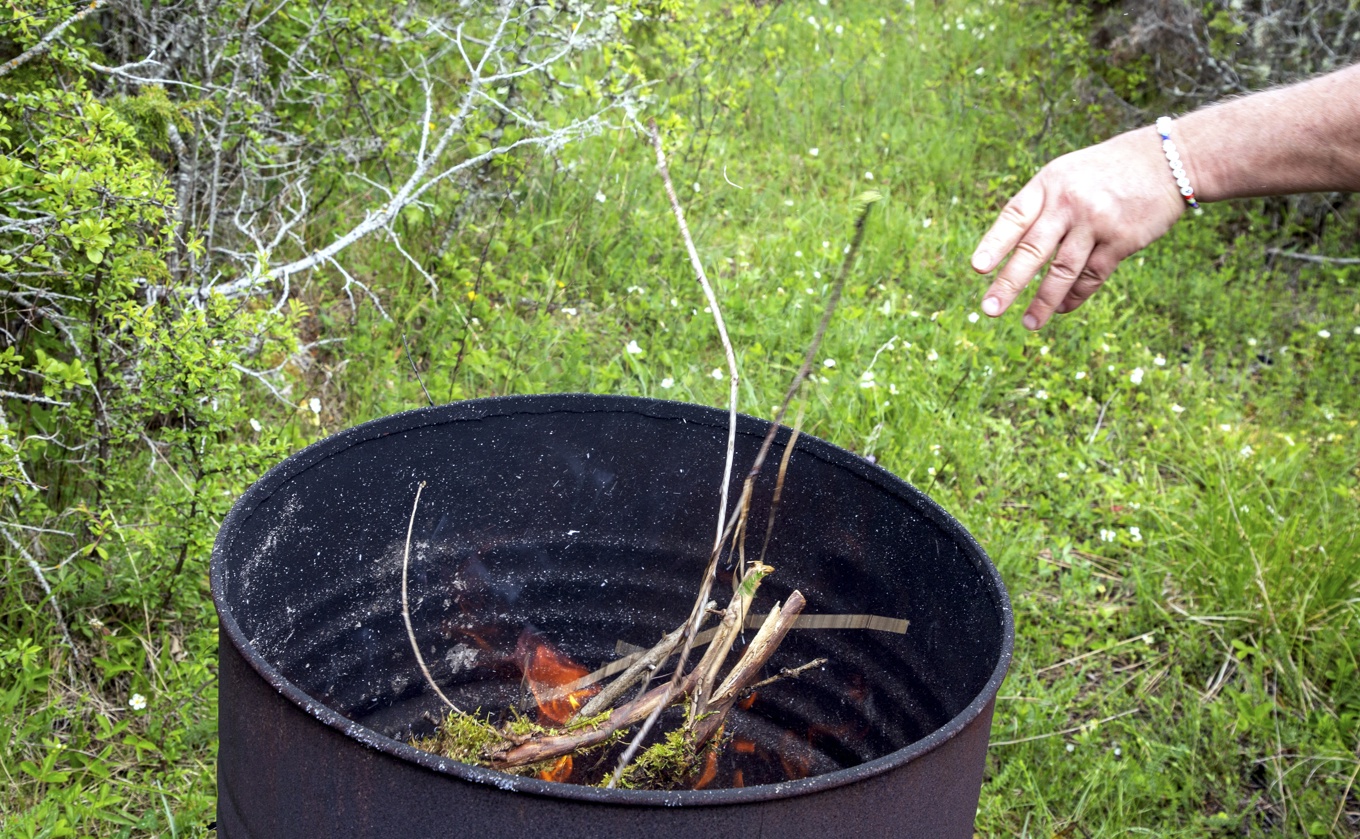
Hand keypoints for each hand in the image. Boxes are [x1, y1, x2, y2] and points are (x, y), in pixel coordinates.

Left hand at [970, 127, 1186, 328]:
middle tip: (989, 310)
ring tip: (1029, 323)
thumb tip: (1009, 252)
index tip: (978, 268)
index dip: (994, 243)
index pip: (1013, 217)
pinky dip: (1075, 296)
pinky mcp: (1121, 241)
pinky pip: (1092, 276)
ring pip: (1062, 270)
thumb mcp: (1066, 174)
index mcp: (1048, 184)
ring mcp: (1095, 223)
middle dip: (1009, 284)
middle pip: (1032, 250)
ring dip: (1044, 301)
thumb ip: (1040, 207)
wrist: (1167, 160)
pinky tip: (1062, 310)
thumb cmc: (1105, 171)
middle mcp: (1068, 204)